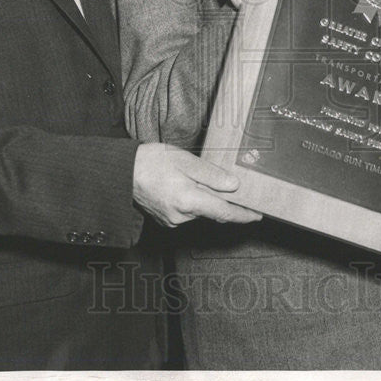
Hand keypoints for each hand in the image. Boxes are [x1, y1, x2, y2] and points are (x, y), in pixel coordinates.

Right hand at [132, 143, 261, 226]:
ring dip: (207, 199)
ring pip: (200, 211)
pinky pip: (188, 212)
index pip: (224, 212)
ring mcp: (173, 220)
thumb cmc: (151, 161)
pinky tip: (186, 186)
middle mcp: (181, 215)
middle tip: (235, 188)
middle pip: (213, 211)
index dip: (243, 214)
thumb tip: (233, 186)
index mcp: (188, 200)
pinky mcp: (166, 219)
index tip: (258, 215)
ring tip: (198, 179)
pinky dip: (194, 202)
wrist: (122, 172)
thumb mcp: (185, 160)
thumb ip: (211, 174)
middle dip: (224, 201)